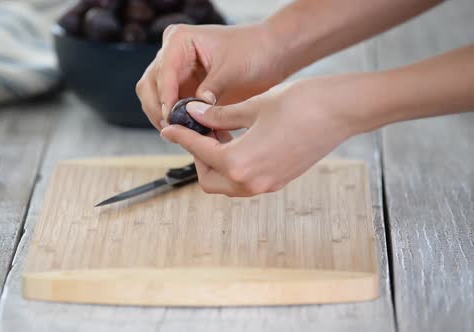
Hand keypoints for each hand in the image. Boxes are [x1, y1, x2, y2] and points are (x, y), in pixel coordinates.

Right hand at [135, 22, 288, 129]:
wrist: (271, 55)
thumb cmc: (255, 51)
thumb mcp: (233, 70)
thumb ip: (211, 89)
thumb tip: (194, 111)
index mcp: (179, 40)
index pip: (163, 72)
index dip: (166, 97)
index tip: (172, 118)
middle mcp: (171, 55)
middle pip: (149, 87)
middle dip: (160, 111)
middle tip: (174, 131)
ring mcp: (176, 74)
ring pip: (156, 101)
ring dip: (168, 119)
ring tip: (186, 136)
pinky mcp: (184, 90)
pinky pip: (173, 110)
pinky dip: (180, 123)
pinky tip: (194, 135)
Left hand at [160, 77, 361, 196]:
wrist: (343, 111)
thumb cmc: (301, 104)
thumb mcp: (253, 106)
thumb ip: (219, 116)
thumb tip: (194, 115)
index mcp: (240, 162)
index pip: (199, 151)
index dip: (181, 137)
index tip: (169, 128)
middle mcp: (251, 182)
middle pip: (209, 179)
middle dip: (198, 157)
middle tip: (197, 132)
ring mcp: (267, 184)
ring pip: (227, 184)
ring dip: (216, 163)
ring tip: (217, 134)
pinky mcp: (279, 180)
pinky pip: (245, 181)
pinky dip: (233, 166)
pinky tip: (236, 142)